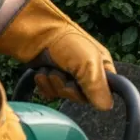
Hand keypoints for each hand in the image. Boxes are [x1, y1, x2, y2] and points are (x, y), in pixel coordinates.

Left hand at [0, 0, 114, 109]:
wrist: (33, 33)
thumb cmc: (64, 41)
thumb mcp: (88, 63)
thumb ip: (99, 87)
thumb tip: (106, 107)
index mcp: (101, 66)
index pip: (103, 93)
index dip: (92, 92)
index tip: (82, 83)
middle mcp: (85, 72)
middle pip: (81, 97)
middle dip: (67, 88)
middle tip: (62, 72)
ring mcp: (67, 76)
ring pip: (63, 96)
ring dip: (53, 84)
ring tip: (50, 68)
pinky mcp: (50, 79)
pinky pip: (50, 94)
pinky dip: (43, 85)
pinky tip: (42, 72)